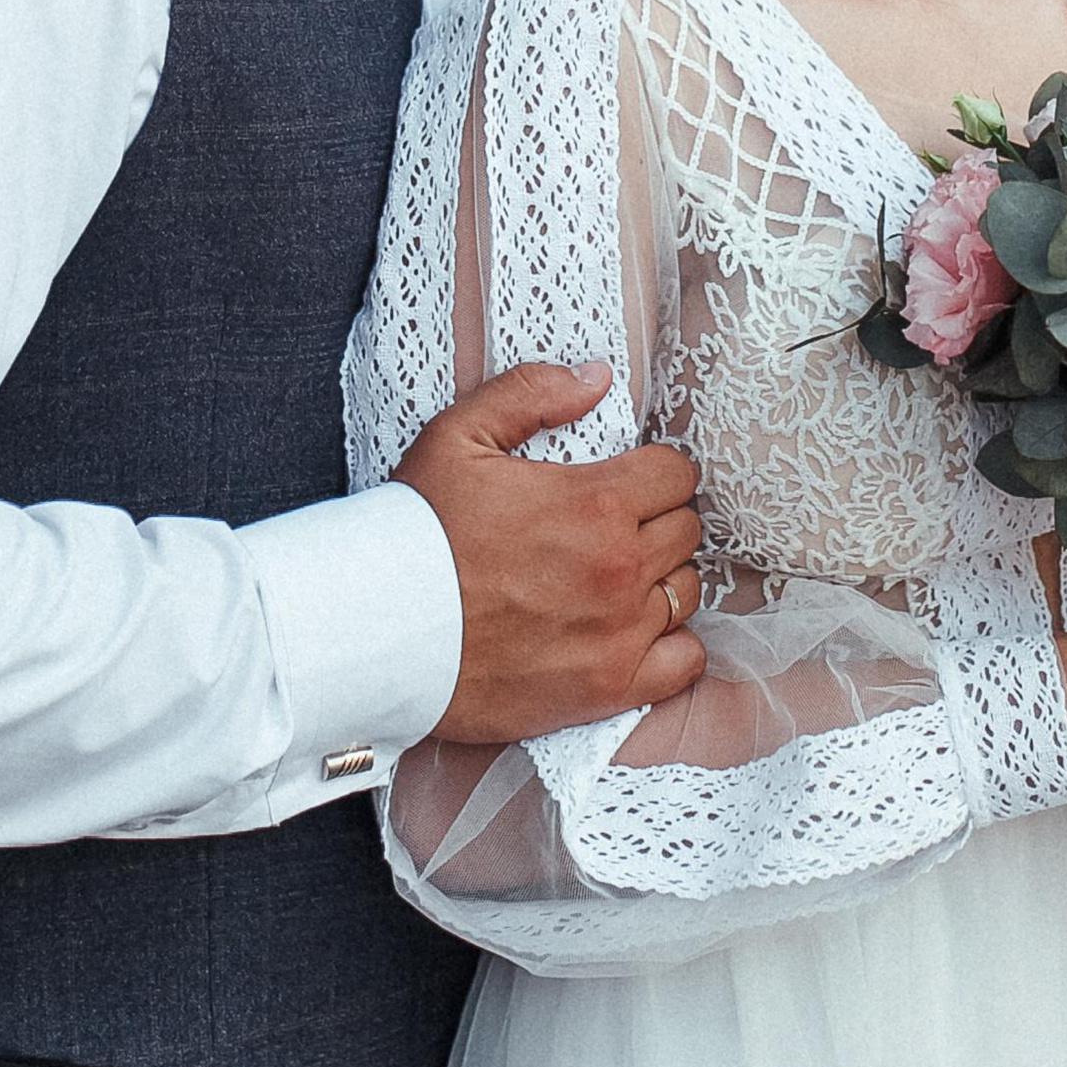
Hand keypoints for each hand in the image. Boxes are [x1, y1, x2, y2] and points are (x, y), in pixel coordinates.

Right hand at [398, 361, 704, 746]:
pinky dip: (670, 645)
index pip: (676, 474)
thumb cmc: (418, 533)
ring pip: (686, 591)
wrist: (380, 631)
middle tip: (613, 527)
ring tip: (617, 577)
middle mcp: (619, 568)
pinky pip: (683, 663)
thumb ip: (531, 394)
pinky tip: (635, 632)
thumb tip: (597, 377)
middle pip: (685, 529)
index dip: (653, 471)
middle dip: (656, 519)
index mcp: (595, 503)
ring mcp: (619, 633)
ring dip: (661, 578)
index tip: (625, 481)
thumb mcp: (458, 436)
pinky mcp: (609, 689)